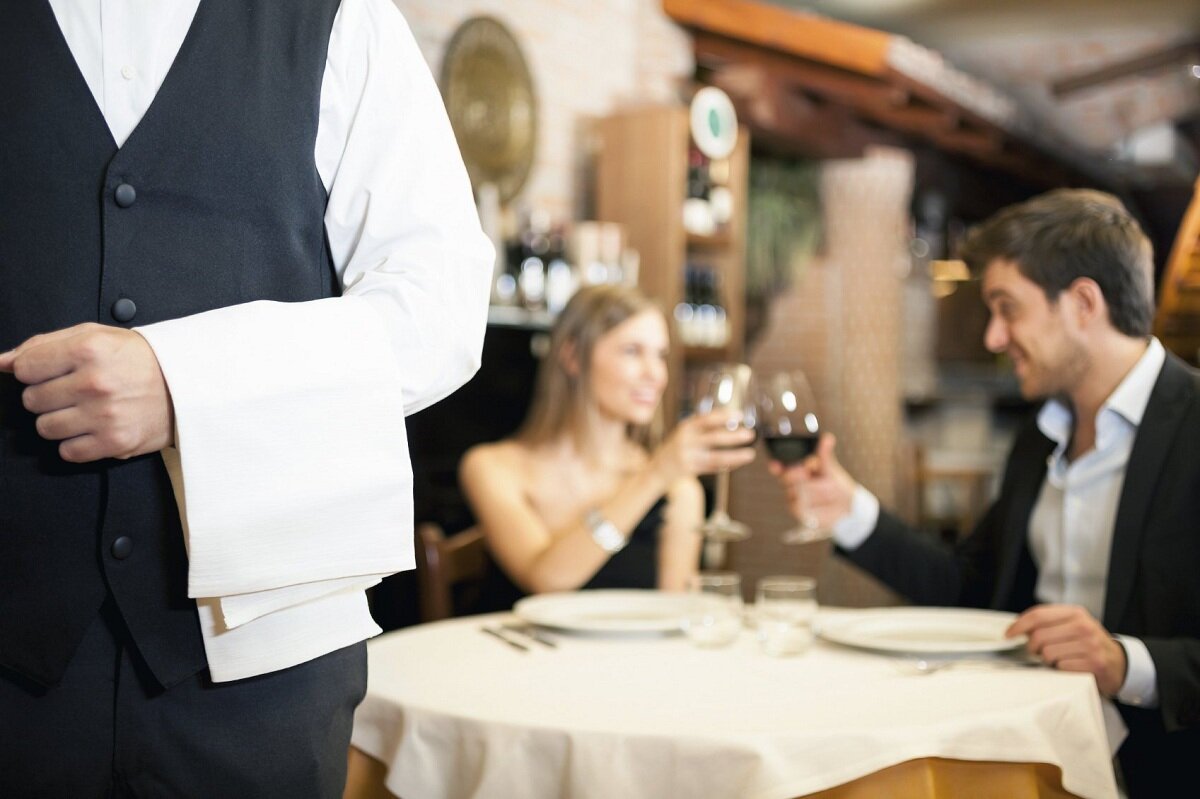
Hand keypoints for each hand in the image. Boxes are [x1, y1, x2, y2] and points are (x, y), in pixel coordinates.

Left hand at [0, 323, 173, 462]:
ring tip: (85, 410)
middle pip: (32, 400)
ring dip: (60, 421)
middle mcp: (94, 382)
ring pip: (45, 428)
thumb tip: (1, 361)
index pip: (25, 368)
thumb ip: (44, 345)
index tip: (54, 372)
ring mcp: (104, 415)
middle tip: (75, 391)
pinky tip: (93, 428)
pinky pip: (68, 451)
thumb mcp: (95, 336)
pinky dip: (76, 443)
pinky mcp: (114, 441)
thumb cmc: (139, 359)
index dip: (35, 371)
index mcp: (88, 349)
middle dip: (48, 396)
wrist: (188, 386)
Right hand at [651, 410, 755, 482]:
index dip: (724, 415)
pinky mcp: (689, 469)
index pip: (707, 418)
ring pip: (716, 456)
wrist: (656, 468)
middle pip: (714, 437)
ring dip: (735, 455)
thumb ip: (702, 427)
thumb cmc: (676, 447)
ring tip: (750, 454)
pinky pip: (712, 467)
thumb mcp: (684, 432)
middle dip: (734, 436)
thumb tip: (730, 417)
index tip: (740, 414)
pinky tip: (738, 462)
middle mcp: (686, 440)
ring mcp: (687, 456)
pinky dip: (726, 465)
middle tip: (750, 434)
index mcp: (686, 426)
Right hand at [767, 433, 855, 529]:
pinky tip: (823, 501)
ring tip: (829, 489)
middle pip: (787, 479)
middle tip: (805, 471)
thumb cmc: (835, 484)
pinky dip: (813, 503)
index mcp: (795, 472)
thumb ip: (825, 456)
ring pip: (797, 493)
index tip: (776, 465)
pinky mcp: (801, 513)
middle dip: (797, 474)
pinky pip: (801, 508)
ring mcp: (794, 500)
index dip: (776, 467)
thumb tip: (827, 438)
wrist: (846, 505)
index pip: (781, 468)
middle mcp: (791, 486)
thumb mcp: (831, 469)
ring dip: (814, 490)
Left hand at [1006, 604, 1127, 695]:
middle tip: (1037, 653)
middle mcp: (1083, 626)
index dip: (1019, 625)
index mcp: (1075, 613)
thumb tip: (1017, 629)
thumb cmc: (1088, 644)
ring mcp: (1090, 644)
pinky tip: (1070, 667)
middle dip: (1032, 648)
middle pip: (1039, 636)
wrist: (1119, 663)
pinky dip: (1061, 669)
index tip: (1008, 634)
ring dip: (1048, 660)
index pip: (1038, 615)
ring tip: (1059, 659)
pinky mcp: (1094, 663)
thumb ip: (1048, 624)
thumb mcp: (1071, 626)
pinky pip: (1061, 667)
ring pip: (1048, 653)